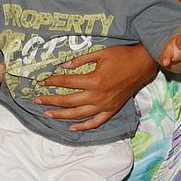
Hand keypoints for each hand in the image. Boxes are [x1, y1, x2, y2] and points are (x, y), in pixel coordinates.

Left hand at [34, 44, 156, 130]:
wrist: (142, 65)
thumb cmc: (122, 56)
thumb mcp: (100, 53)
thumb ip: (80, 60)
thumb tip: (63, 66)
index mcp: (94, 80)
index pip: (67, 82)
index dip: (53, 81)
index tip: (42, 82)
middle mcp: (98, 96)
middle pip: (69, 101)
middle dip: (51, 101)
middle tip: (37, 101)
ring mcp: (105, 105)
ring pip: (78, 114)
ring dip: (61, 115)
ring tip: (48, 114)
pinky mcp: (111, 110)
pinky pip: (95, 122)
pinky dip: (83, 126)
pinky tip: (71, 127)